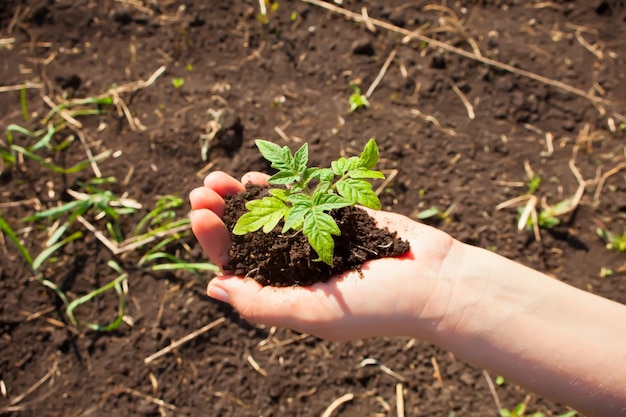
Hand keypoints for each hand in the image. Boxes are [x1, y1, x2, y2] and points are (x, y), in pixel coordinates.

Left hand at [189, 171, 458, 341]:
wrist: (434, 281)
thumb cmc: (378, 306)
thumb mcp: (313, 313)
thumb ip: (262, 304)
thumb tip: (212, 287)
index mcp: (286, 291)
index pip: (238, 265)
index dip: (214, 240)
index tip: (199, 214)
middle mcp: (296, 265)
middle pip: (248, 237)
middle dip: (221, 213)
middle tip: (200, 190)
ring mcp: (316, 237)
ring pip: (270, 214)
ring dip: (241, 197)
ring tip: (218, 179)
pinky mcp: (338, 215)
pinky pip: (301, 198)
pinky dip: (278, 188)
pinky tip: (256, 179)